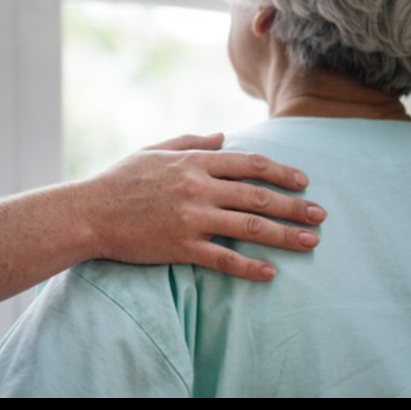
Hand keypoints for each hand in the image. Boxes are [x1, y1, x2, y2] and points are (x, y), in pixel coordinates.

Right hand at [81, 133, 326, 281]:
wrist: (89, 212)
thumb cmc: (119, 179)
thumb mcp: (154, 150)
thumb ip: (191, 141)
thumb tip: (223, 136)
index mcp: (194, 162)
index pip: (249, 164)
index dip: (281, 171)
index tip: (303, 181)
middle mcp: (198, 188)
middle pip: (258, 195)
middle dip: (294, 205)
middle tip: (321, 215)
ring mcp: (191, 218)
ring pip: (249, 226)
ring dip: (285, 235)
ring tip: (311, 242)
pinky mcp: (181, 246)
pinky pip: (223, 258)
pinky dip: (249, 267)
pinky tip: (270, 273)